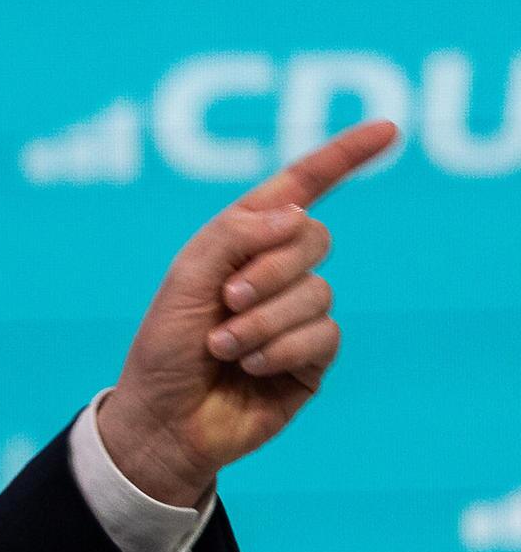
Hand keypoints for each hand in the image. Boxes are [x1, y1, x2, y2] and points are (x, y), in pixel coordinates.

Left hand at [97, 118, 398, 506]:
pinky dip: (280, 347)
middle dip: (270, 268)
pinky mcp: (313, 357)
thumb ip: (232, 237)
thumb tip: (293, 213)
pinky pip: (323, 334)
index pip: (299, 190)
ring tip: (223, 346)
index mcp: (242, 243)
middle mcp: (276, 273)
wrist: (164, 421)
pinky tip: (249, 366)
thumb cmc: (163, 350)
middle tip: (227, 300)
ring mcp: (298, 314)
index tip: (388, 129)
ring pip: (317, 292)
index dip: (342, 158)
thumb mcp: (184, 282)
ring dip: (262, 320)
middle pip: (313, 238)